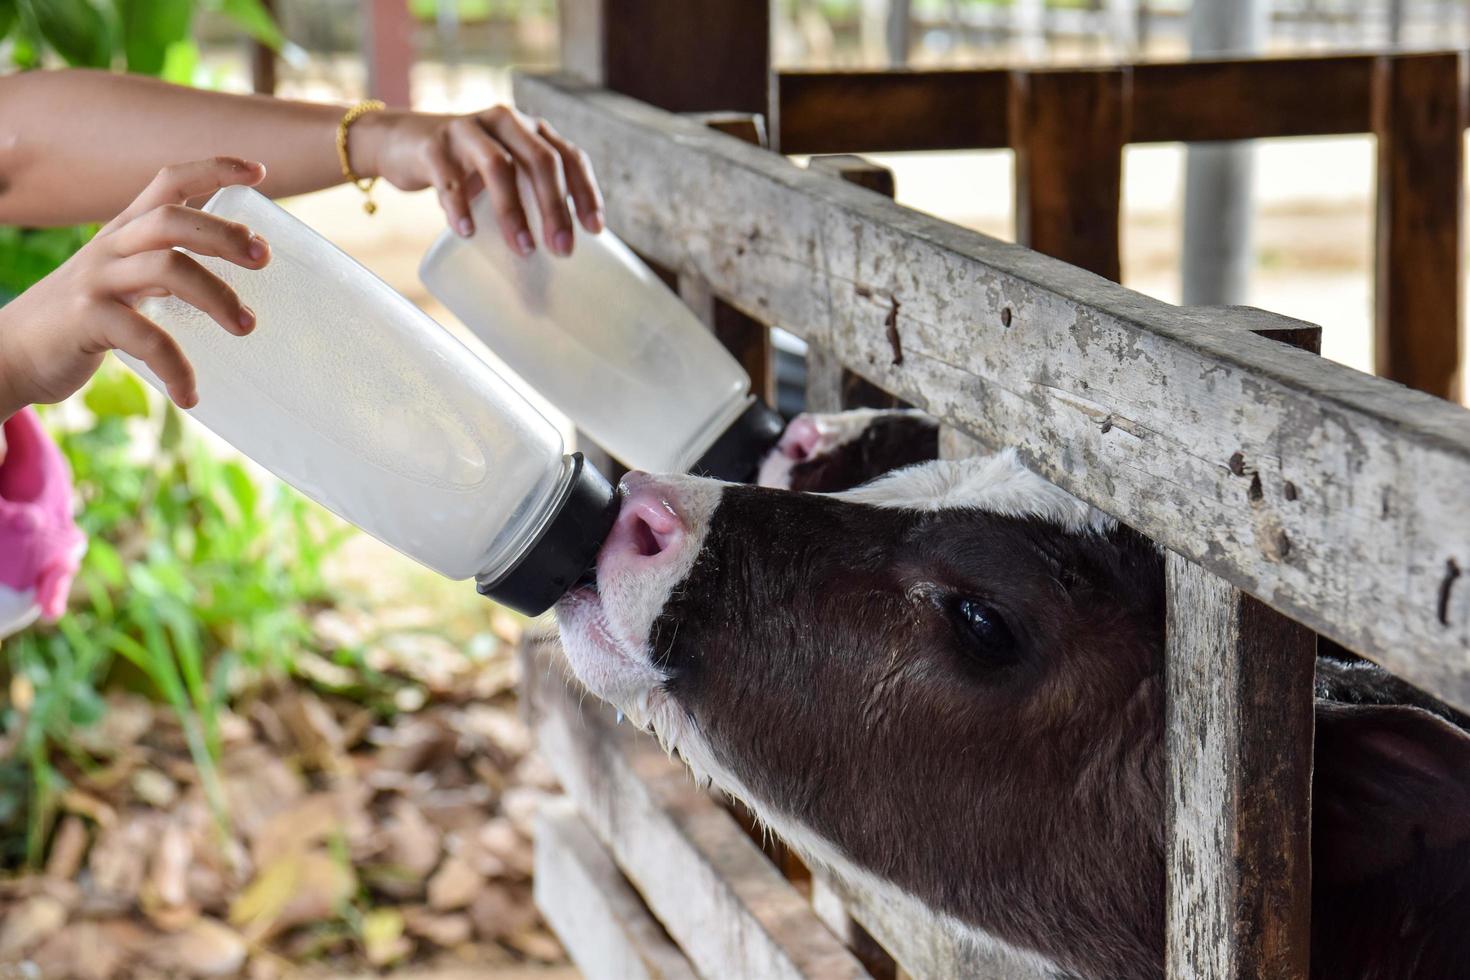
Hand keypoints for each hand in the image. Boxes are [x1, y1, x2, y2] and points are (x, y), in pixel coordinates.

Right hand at [0, 157, 269, 418]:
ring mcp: (96, 281)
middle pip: (173, 219)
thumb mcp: (120, 282)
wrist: (10, 354)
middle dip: (224, 233)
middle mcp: (110, 247)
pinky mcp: (86, 320)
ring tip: (246, 326)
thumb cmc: (79, 320)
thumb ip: (161, 272)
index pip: (168, 182)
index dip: (213, 170)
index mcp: (123, 233)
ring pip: (168, 268)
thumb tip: (222, 282)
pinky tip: (190, 393)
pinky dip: (177, 368)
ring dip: (218, 296)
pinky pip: (147, 338)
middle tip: (263, 258)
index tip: (259, 172)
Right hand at [356, 105, 604, 256]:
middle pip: (541, 160)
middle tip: (562, 249)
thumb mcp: (504, 171)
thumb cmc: (466, 167)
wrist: (401, 143)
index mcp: (529, 130)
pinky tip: (467, 232)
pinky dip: (459, 207)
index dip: (585, 192)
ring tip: (524, 250)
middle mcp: (504, 122)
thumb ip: (529, 194)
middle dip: (555, 207)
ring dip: (514, 212)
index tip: (594, 231)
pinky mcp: (433, 145)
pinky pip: (450, 178)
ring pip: (500, 166)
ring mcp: (467, 129)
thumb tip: (560, 253)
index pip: (569, 155)